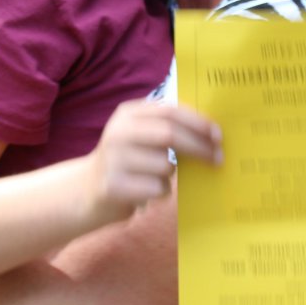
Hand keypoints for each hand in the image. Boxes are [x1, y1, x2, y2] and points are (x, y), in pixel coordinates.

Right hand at [83, 101, 220, 218]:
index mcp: (127, 114)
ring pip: (166, 167)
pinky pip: (157, 189)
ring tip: (156, 178)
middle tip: (218, 158)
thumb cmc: (127, 162)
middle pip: (169, 135)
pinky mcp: (114, 186)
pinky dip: (160, 193)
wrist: (87, 191)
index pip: (170, 112)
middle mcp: (118, 133)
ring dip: (172, 176)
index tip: (219, 135)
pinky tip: (145, 192)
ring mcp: (113, 160)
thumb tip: (212, 133)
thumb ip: (168, 128)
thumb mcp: (141, 135)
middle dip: (199, 147)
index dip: (198, 122)